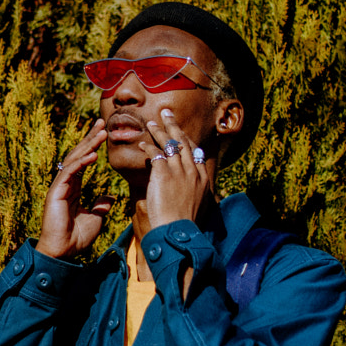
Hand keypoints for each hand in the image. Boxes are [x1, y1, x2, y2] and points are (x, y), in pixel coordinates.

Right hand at [36, 119, 113, 258]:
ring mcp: (59, 186)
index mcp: (73, 187)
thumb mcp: (95, 218)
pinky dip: (81, 163)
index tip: (104, 131)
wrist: (63, 252)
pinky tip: (92, 155)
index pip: (83, 160)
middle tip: (102, 122)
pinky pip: (70, 173)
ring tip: (100, 132)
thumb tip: (110, 197)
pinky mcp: (56, 192)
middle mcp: (65, 183)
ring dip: (88, 145)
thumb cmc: (75, 238)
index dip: (93, 145)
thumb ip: (101, 206)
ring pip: (74, 160)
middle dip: (90, 138)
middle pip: (78, 154)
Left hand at [137, 109, 212, 233]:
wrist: (178, 233)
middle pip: (183, 142)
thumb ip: (195, 193)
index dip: (185, 139)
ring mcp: (180, 171)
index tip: (179, 131)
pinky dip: (148, 147)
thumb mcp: (199, 206)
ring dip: (159, 132)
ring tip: (151, 123)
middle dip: (174, 126)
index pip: (195, 151)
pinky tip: (142, 143)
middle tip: (166, 113)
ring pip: (169, 145)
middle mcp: (193, 171)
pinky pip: (155, 154)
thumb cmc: (185, 225)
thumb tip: (191, 190)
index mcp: (203, 178)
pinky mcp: (164, 174)